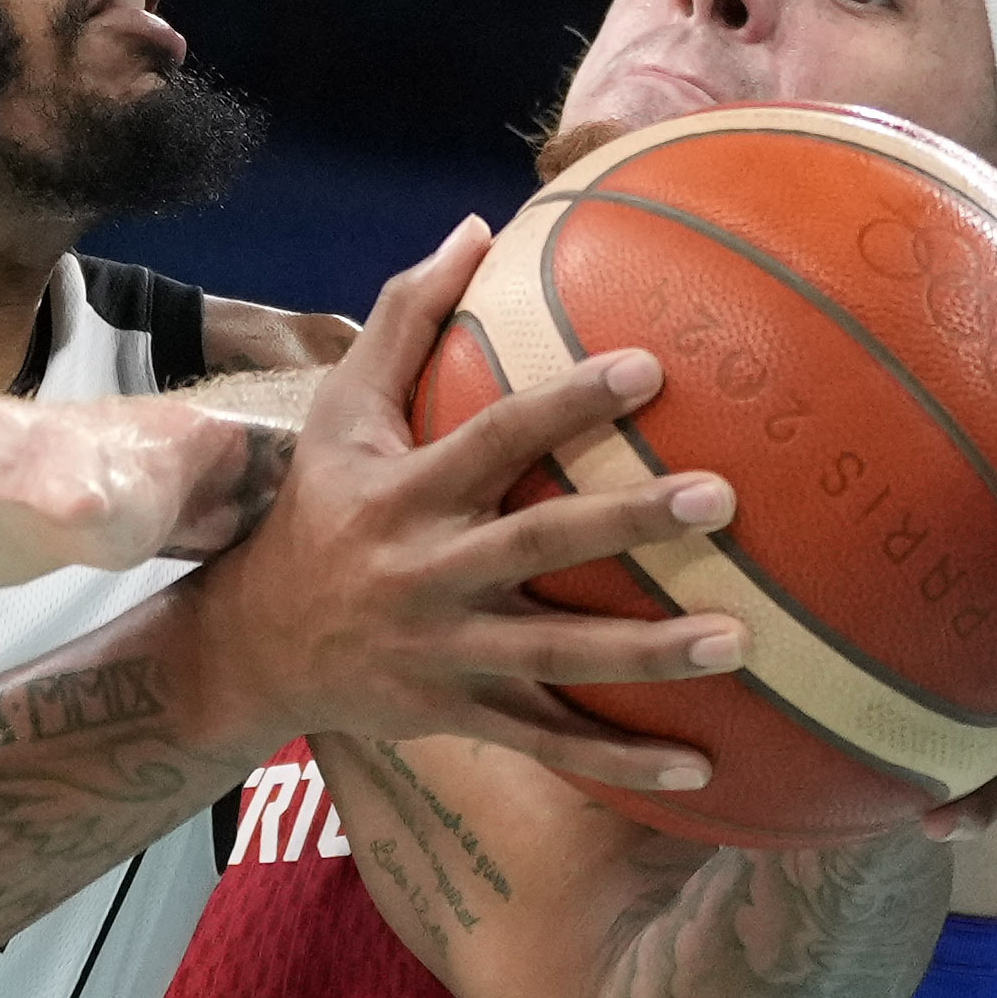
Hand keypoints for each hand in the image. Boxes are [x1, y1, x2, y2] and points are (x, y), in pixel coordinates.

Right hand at [188, 217, 749, 793]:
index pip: (494, 437)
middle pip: (536, 545)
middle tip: (721, 498)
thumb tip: (476, 225)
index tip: (649, 369)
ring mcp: (446, 652)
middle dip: (627, 525)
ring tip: (741, 641)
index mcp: (406, 492)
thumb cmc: (318, 510)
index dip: (567, 403)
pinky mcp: (460, 714)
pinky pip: (550, 743)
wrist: (256, 647)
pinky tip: (705, 772)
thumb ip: (403, 316)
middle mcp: (427, 572)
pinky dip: (621, 765)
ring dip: (648, 655)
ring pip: (556, 657)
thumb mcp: (342, 411)